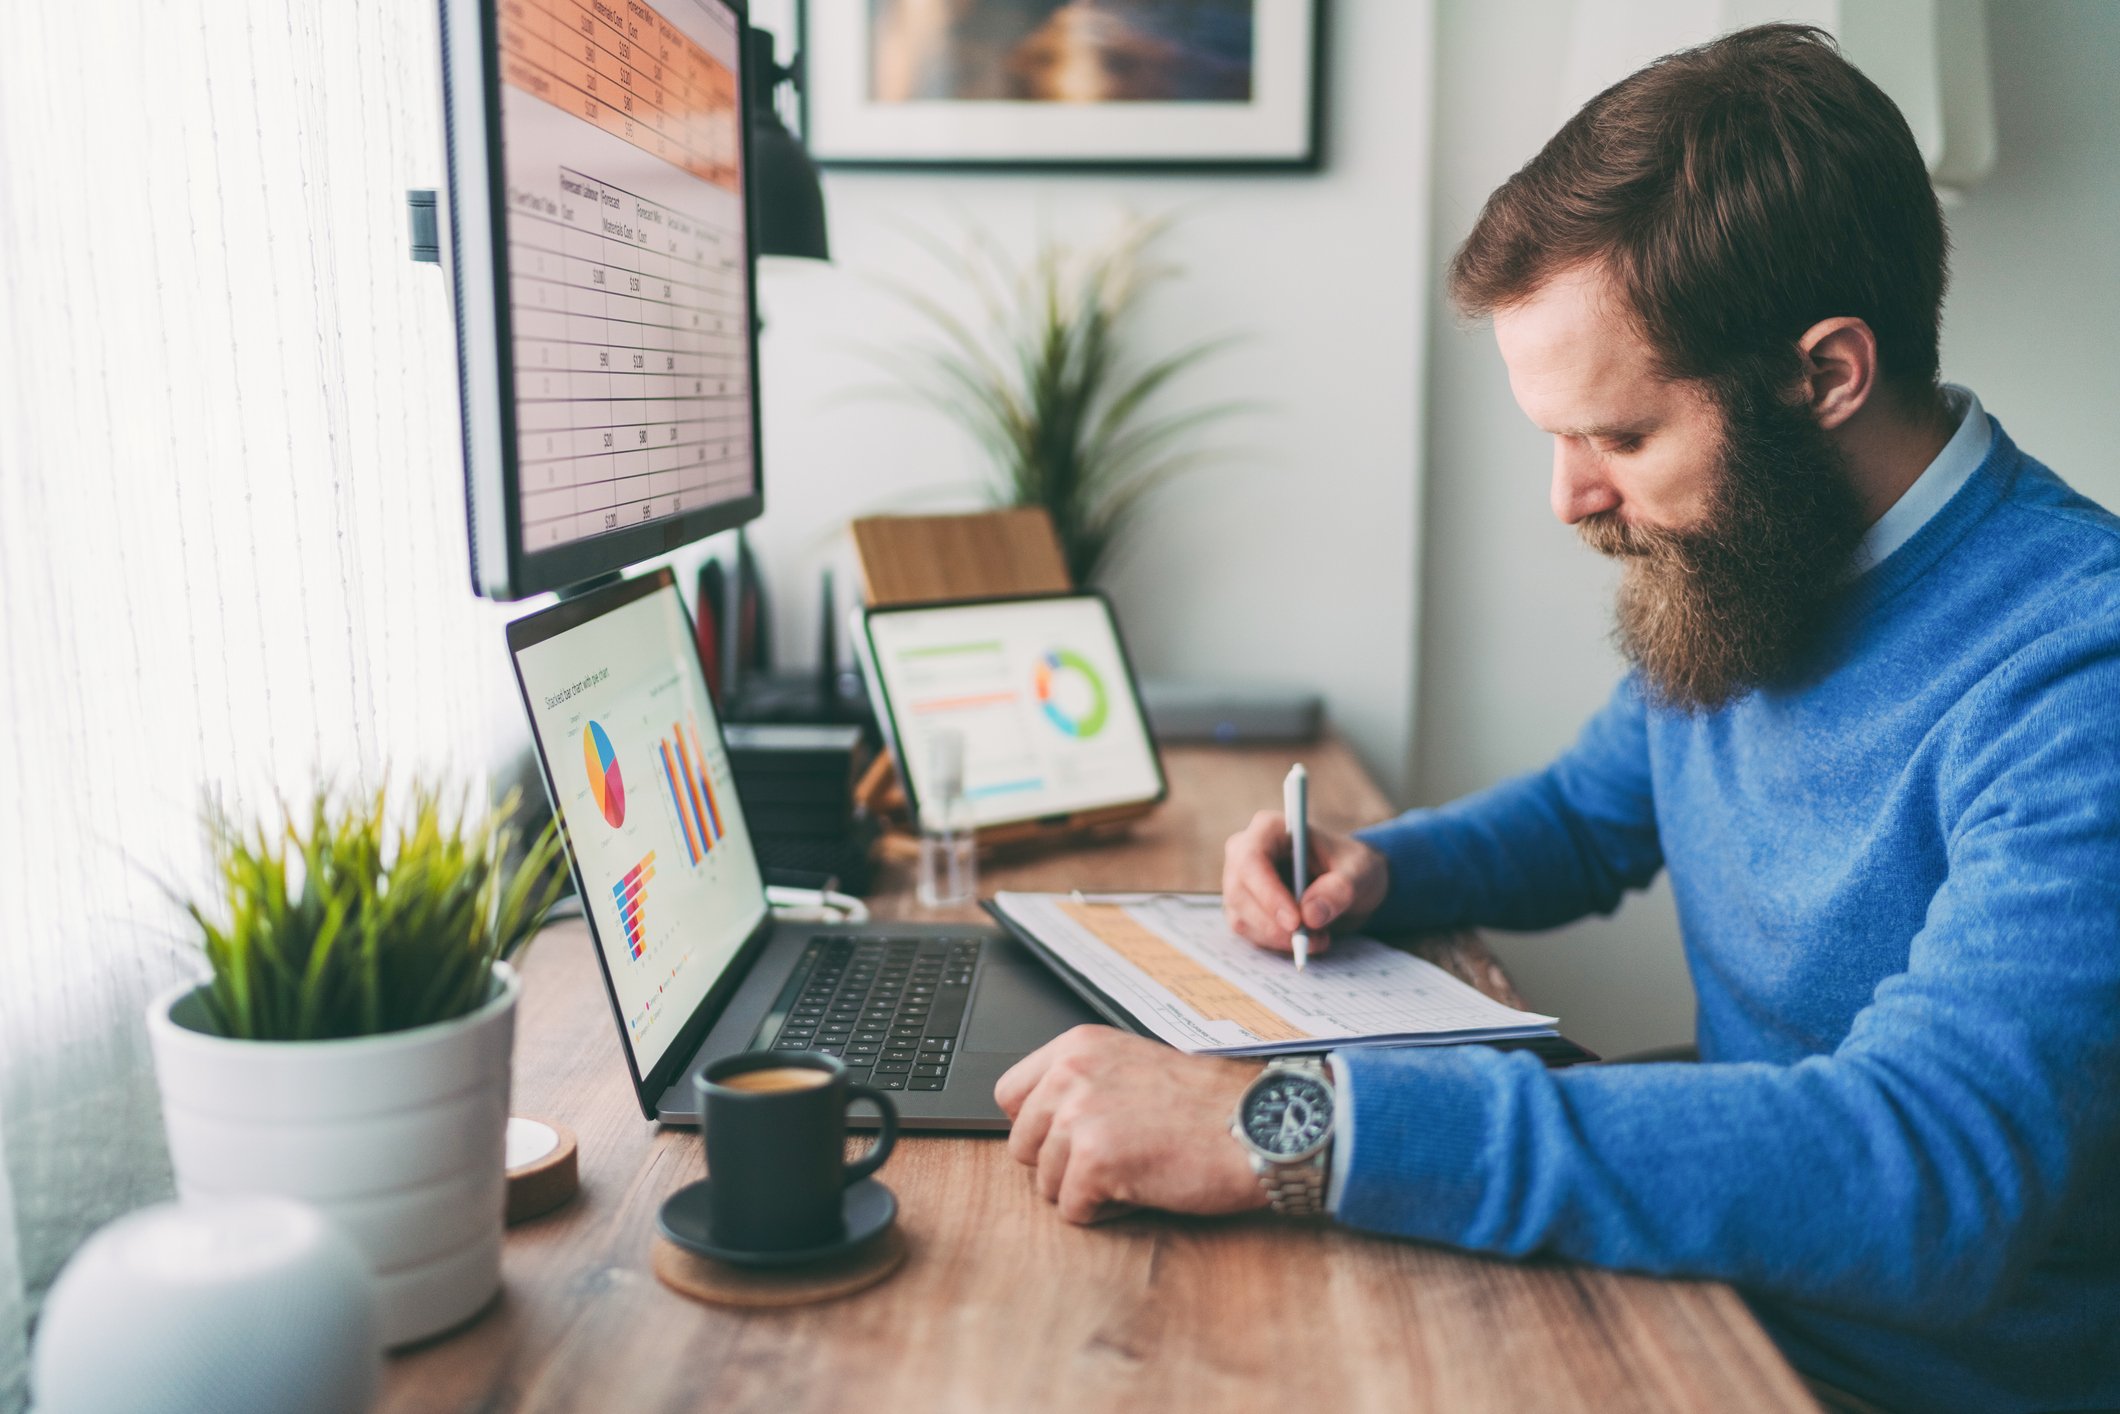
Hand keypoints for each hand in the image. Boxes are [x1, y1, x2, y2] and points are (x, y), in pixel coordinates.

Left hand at [994, 1025, 1266, 1224]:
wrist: (1258, 1124)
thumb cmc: (1209, 1103)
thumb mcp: (1134, 1066)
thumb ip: (1085, 1083)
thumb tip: (1043, 1121)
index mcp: (1077, 1047)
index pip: (1009, 1095)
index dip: (1040, 1127)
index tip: (1073, 1137)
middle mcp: (1070, 1074)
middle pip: (1023, 1146)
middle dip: (1064, 1164)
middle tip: (1118, 1157)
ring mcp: (1078, 1115)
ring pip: (1046, 1182)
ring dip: (1088, 1189)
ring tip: (1138, 1169)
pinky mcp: (1094, 1159)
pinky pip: (1072, 1210)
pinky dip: (1107, 1212)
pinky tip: (1144, 1187)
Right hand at [1222, 810, 1388, 956]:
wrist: (1349, 884)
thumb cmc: (1351, 867)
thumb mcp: (1360, 873)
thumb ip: (1340, 889)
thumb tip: (1310, 915)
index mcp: (1271, 829)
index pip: (1252, 859)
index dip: (1268, 892)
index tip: (1295, 921)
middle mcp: (1246, 851)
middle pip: (1239, 891)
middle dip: (1273, 923)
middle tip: (1310, 940)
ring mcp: (1239, 881)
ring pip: (1241, 917)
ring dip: (1278, 937)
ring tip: (1319, 939)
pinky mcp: (1242, 908)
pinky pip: (1248, 933)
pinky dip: (1276, 943)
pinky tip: (1306, 939)